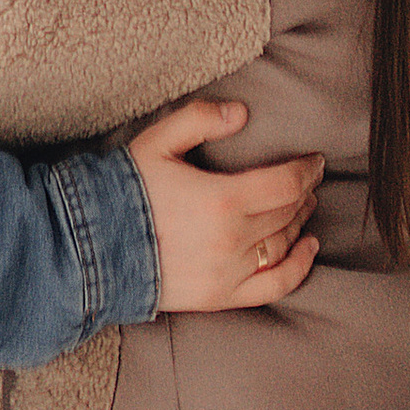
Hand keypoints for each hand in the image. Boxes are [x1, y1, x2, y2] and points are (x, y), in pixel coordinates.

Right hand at [128, 98, 321, 312]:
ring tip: (302, 205)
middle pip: (287, 212)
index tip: (314, 160)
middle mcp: (232, 239)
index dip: (305, 170)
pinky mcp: (221, 297)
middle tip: (308, 178)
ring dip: (299, 221)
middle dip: (303, 191)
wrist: (94, 248)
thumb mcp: (158, 141)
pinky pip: (274, 286)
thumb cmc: (125, 190)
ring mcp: (229, 272)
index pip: (284, 184)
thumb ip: (200, 119)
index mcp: (222, 199)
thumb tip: (241, 113)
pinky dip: (298, 268)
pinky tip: (308, 249)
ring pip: (283, 244)